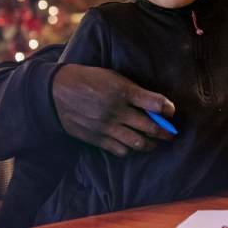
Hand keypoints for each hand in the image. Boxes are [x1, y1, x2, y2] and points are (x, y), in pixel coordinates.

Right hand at [52, 63, 175, 156]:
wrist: (56, 92)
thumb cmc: (89, 80)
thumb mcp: (113, 76)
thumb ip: (133, 90)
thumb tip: (156, 105)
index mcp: (122, 90)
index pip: (154, 103)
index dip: (168, 109)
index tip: (171, 111)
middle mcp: (116, 110)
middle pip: (150, 127)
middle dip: (165, 132)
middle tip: (171, 133)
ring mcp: (106, 126)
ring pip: (138, 143)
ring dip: (151, 144)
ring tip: (156, 142)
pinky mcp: (96, 138)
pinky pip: (120, 150)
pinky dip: (131, 150)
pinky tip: (134, 145)